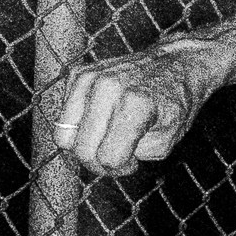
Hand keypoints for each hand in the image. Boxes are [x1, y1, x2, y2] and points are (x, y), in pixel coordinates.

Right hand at [55, 39, 226, 174]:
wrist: (172, 66)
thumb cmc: (172, 106)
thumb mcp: (164, 142)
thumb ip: (133, 155)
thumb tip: (101, 157)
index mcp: (135, 104)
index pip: (109, 157)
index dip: (119, 170)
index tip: (132, 163)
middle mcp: (107, 87)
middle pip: (81, 149)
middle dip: (98, 164)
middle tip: (117, 158)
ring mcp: (88, 77)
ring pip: (63, 135)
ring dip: (85, 146)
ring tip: (107, 141)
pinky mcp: (76, 74)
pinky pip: (63, 118)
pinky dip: (79, 127)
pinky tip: (101, 122)